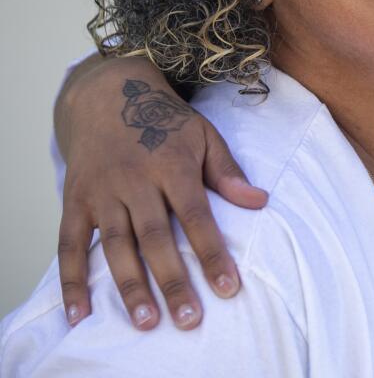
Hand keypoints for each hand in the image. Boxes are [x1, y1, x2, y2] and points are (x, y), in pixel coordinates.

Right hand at [54, 54, 267, 329]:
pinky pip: (70, 245)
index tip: (228, 287)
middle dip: (173, 280)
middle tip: (188, 318)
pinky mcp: (75, 201)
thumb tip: (260, 201)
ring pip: (116, 246)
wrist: (106, 95)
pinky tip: (80, 313)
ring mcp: (102, 193)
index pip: (196, 216)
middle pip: (156, 237)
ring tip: (146, 320)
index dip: (212, 253)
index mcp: (173, 166)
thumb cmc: (164, 121)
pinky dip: (72, 281)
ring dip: (130, 286)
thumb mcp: (204, 136)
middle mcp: (136, 181)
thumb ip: (228, 172)